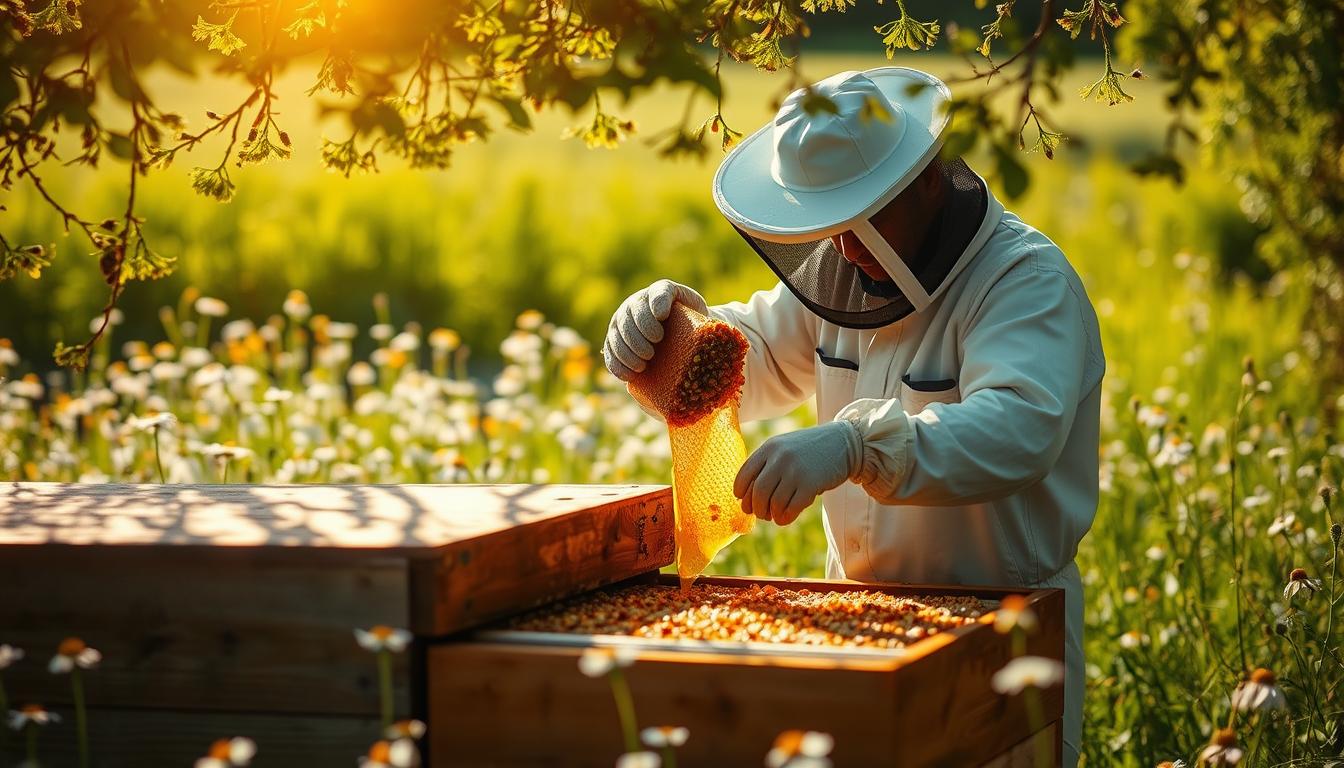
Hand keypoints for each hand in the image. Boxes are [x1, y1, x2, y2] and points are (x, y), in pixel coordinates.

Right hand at [602, 279, 708, 380]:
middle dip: (640, 333)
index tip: (662, 316)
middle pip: (633, 314)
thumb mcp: (704, 321)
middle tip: (652, 351)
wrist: (676, 335)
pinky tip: (627, 375)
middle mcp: (639, 302)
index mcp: (663, 292)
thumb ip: (710, 326)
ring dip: (628, 350)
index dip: (657, 302)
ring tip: (643, 365)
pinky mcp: (615, 337)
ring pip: (618, 332)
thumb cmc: (693, 326)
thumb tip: (725, 344)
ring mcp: (623, 319)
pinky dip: (617, 363)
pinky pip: (610, 350)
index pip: (659, 292)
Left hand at [734, 421, 858, 525]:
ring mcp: (796, 471)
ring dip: (771, 515)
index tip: (743, 501)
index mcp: (769, 447)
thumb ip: (765, 465)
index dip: (740, 493)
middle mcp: (780, 458)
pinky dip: (785, 517)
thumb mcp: (783, 448)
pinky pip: (791, 508)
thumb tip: (745, 497)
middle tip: (761, 513)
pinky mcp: (811, 484)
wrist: (843, 443)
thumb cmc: (808, 450)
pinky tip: (785, 518)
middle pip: (757, 492)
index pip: (744, 475)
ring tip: (774, 516)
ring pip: (774, 503)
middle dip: (756, 508)